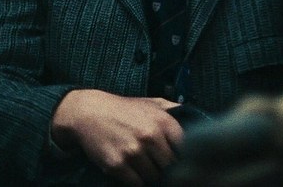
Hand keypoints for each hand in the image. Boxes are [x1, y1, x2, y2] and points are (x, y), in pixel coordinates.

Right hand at [52, 89, 182, 185]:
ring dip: (151, 175)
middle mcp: (150, 136)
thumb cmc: (123, 109)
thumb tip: (194, 117)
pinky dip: (136, 180)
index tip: (177, 158)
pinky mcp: (117, 165)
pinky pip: (136, 183)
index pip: (185, 149)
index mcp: (163, 121)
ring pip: (154, 177)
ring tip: (144, 165)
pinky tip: (132, 170)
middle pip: (171, 167)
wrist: (89, 112)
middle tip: (159, 164)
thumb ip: (174, 110)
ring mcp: (133, 152)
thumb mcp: (151, 103)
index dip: (182, 156)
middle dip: (166, 167)